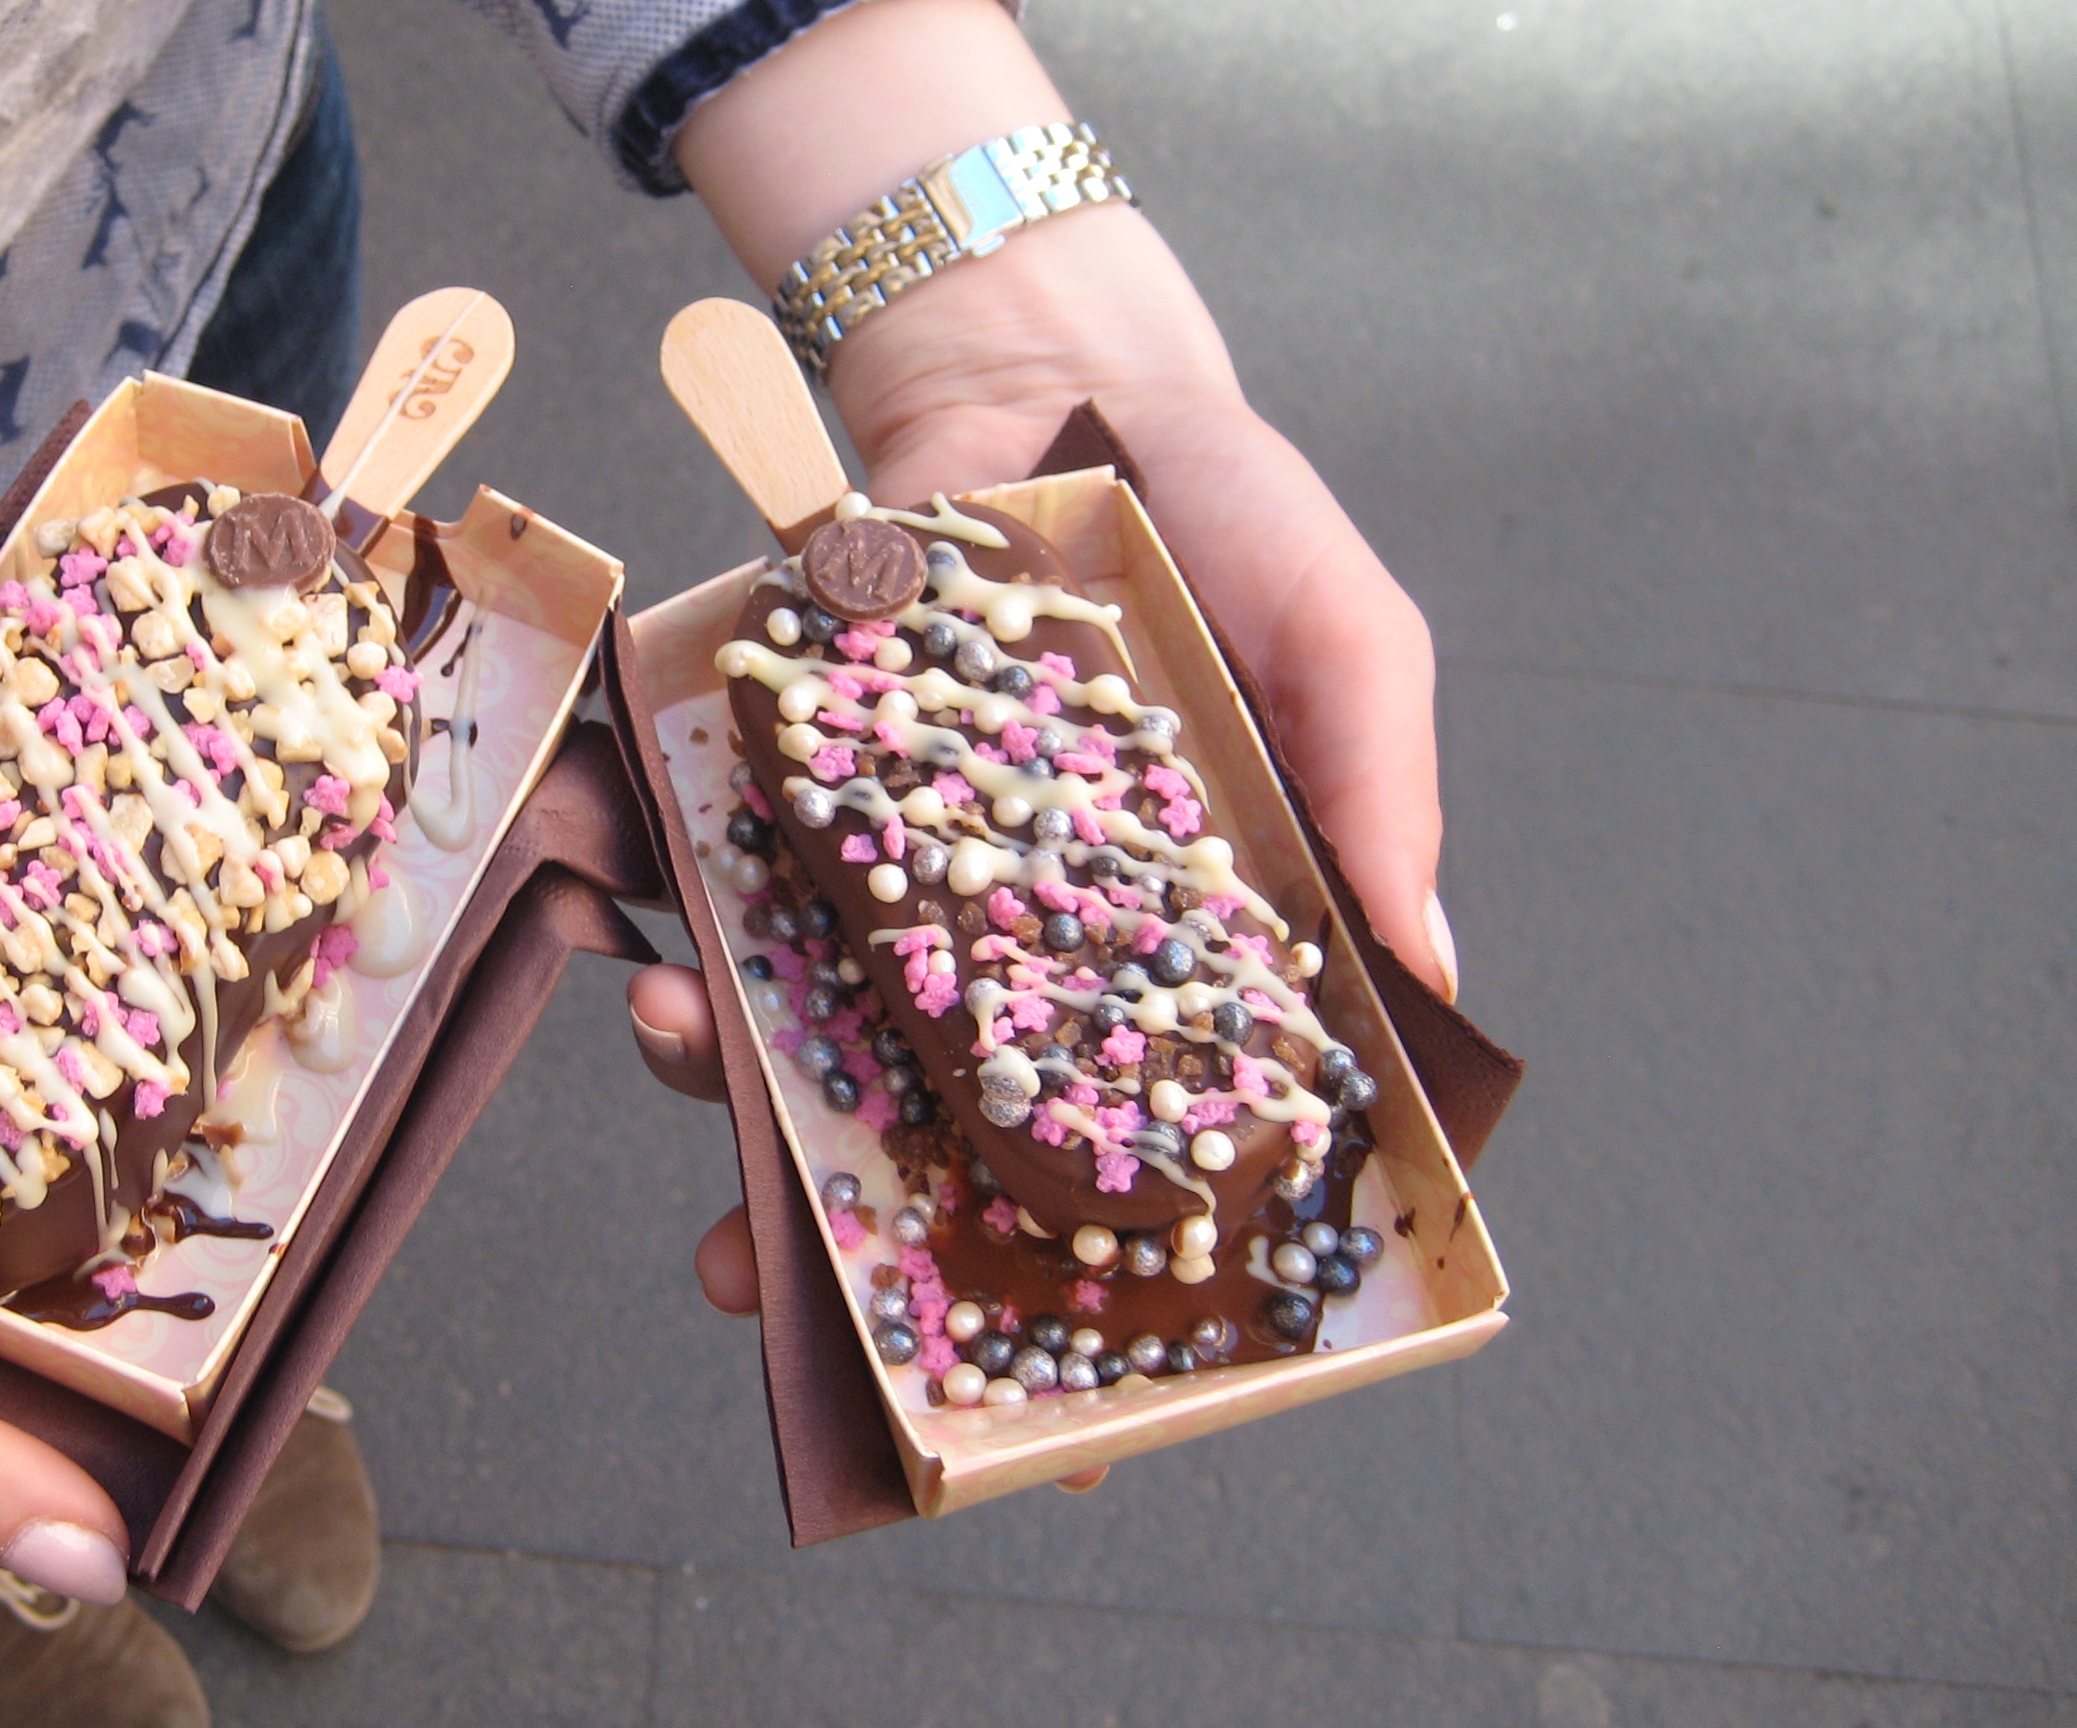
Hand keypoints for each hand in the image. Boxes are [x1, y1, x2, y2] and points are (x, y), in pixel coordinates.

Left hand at [659, 7, 1445, 1500]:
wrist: (1051, 375)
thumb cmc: (1234, 524)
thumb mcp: (1344, 644)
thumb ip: (1374, 799)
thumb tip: (1431, 980)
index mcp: (1161, 963)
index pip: (1139, 1157)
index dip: (1097, 1289)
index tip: (1054, 1425)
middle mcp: (1016, 955)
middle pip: (937, 1137)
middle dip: (853, 1238)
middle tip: (770, 1298)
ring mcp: (893, 886)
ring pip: (806, 1038)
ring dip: (729, 1086)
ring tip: (683, 1058)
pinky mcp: (795, 804)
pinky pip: (727, 903)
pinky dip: (680, 936)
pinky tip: (645, 953)